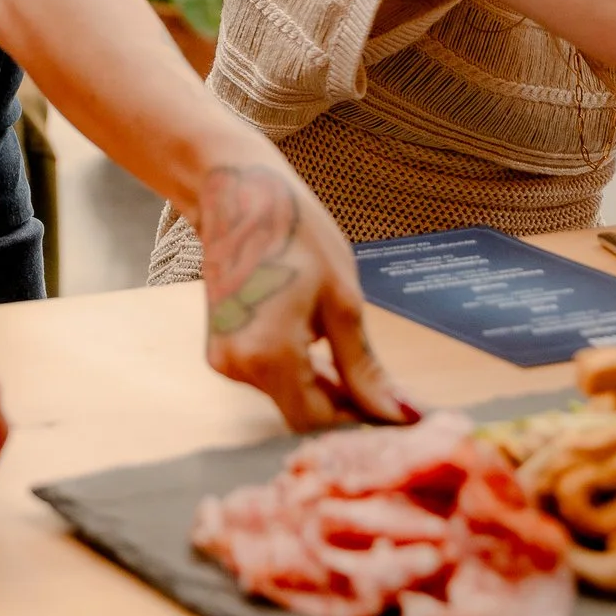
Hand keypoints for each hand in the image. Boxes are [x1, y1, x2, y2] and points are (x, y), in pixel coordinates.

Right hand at [186, 149, 410, 432]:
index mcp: (269, 355)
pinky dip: (296, 369)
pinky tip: (317, 343)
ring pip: (284, 393)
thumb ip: (364, 367)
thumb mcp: (342, 301)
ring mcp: (223, 357)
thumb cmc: (295, 233)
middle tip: (384, 388)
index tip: (394, 412)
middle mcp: (237, 366)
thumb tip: (394, 412)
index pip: (318, 420)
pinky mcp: (220, 347)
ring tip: (349, 355)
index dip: (358, 420)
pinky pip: (267, 375)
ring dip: (320, 385)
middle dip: (342, 403)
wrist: (237, 195)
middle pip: (299, 410)